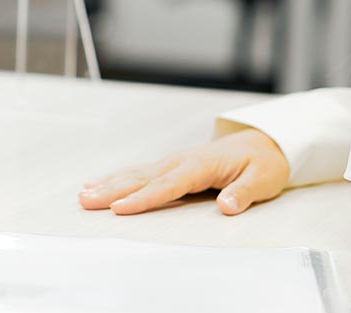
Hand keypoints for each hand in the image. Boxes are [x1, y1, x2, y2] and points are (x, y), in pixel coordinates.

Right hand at [78, 129, 289, 215]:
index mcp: (201, 165)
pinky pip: (141, 173)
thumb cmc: (263, 163)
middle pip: (143, 178)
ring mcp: (175, 162)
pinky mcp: (172, 166)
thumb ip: (243, 193)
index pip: (167, 185)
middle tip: (87, 201)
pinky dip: (119, 178)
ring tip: (85, 194)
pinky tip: (101, 183)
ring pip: (137, 174)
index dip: (143, 198)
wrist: (265, 143)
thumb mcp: (262, 180)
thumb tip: (226, 206)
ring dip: (110, 184)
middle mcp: (182, 161)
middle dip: (113, 190)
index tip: (120, 208)